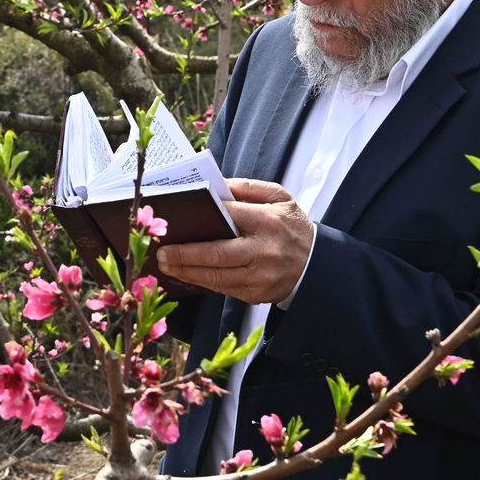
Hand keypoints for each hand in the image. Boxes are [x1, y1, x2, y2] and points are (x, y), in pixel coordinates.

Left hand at [155, 177, 314, 303]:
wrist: (317, 265)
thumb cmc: (292, 226)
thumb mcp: (279, 198)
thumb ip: (248, 187)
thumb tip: (216, 186)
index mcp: (268, 222)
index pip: (229, 216)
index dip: (202, 217)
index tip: (179, 217)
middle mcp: (263, 251)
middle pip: (216, 253)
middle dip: (184, 254)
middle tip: (162, 252)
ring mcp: (260, 276)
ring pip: (215, 276)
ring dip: (187, 271)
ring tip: (165, 264)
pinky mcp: (257, 294)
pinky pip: (222, 289)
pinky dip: (201, 281)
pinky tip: (186, 274)